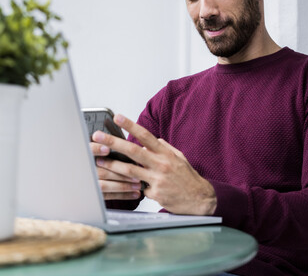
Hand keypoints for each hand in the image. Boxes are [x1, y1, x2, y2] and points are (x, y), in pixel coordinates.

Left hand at [92, 114, 216, 214]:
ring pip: (129, 171)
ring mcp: (157, 179)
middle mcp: (160, 164)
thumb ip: (165, 147)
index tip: (117, 117)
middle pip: (133, 151)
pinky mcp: (155, 194)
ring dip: (112, 164)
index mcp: (165, 153)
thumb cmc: (188, 177)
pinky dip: (133, 187)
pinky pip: (138, 188)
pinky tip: (125, 187)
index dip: (130, 125)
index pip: (145, 135)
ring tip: (100, 160)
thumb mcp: (179, 157)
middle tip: (99, 136)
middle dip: (114, 142)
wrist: (200, 199)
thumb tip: (155, 139)